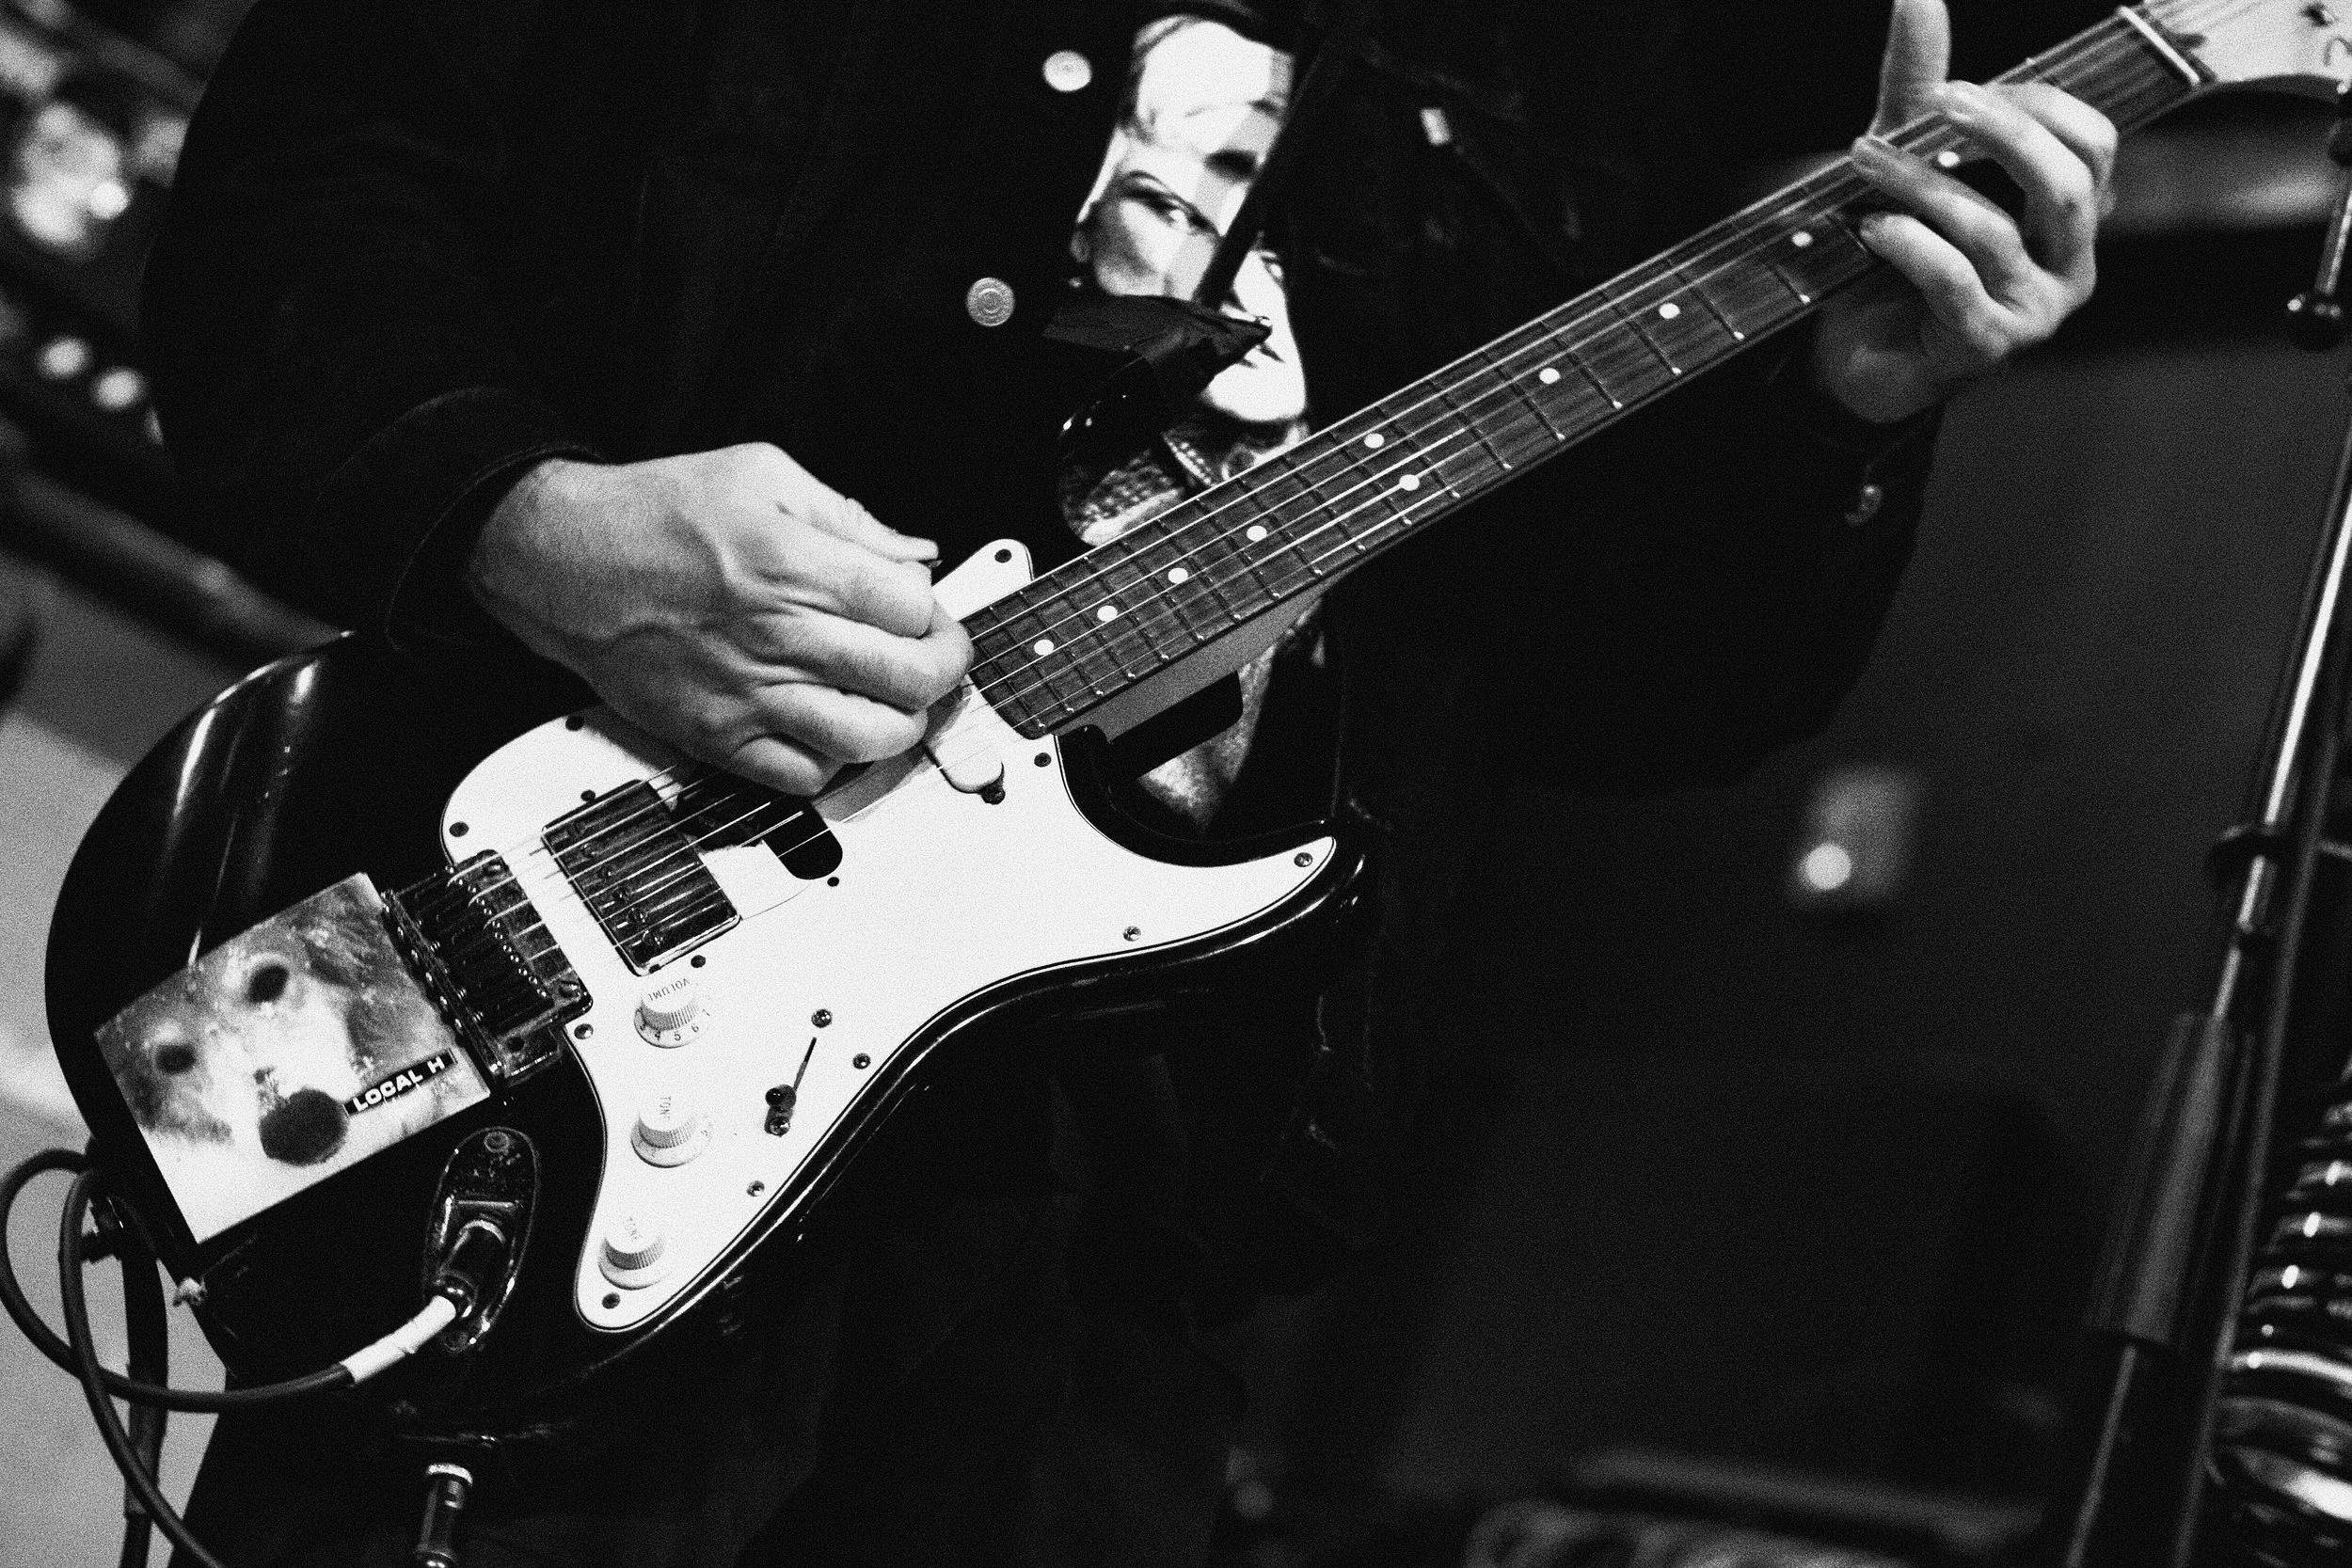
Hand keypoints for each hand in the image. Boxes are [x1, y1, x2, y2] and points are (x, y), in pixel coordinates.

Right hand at [469, 444, 971, 795]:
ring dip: (901, 723)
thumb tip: (915, 554)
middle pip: (910, 677)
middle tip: (935, 659)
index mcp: (795, 564)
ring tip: (891, 699)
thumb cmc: (654, 515)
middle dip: (943, 670)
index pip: (914, 608)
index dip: (939, 613)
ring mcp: (749, 694)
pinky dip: (836, 762)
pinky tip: (831, 729)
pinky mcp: (718, 737)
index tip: (931, 612)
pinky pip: (805, 777)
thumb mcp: (761, 473)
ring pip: (871, 739)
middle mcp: (777, 635)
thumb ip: (849, 517)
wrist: (561, 561)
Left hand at [1810, 0, 2116, 424]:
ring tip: (1864, 161)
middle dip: (1997, 133)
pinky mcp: (1983, 346)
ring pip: (1993, 231)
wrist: (1856, 360)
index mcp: (2069, 217)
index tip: (1955, 90)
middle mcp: (2068, 265)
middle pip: (2063, 182)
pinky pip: (1953, 282)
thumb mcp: (1909, 165)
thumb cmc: (1897, 259)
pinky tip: (1870, 227)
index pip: (2091, 143)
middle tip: (1930, 102)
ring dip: (1922, 185)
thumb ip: (1918, 90)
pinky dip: (1908, 246)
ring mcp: (2031, 312)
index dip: (2033, 106)